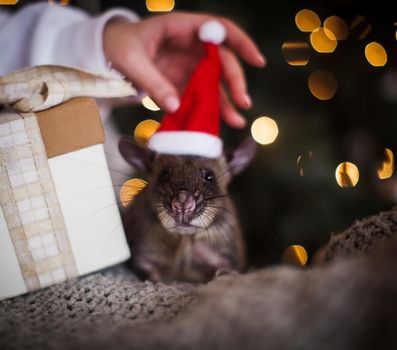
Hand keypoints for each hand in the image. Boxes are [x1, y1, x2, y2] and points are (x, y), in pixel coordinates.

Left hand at [104, 12, 264, 127]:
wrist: (107, 56)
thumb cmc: (118, 47)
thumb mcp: (131, 61)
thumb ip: (153, 82)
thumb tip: (176, 106)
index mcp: (181, 28)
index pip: (219, 29)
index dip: (241, 43)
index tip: (257, 60)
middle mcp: (190, 47)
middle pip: (222, 60)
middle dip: (235, 81)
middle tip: (243, 102)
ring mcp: (187, 66)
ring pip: (214, 82)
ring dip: (226, 101)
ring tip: (237, 121)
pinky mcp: (182, 83)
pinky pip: (199, 96)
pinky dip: (208, 109)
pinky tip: (217, 123)